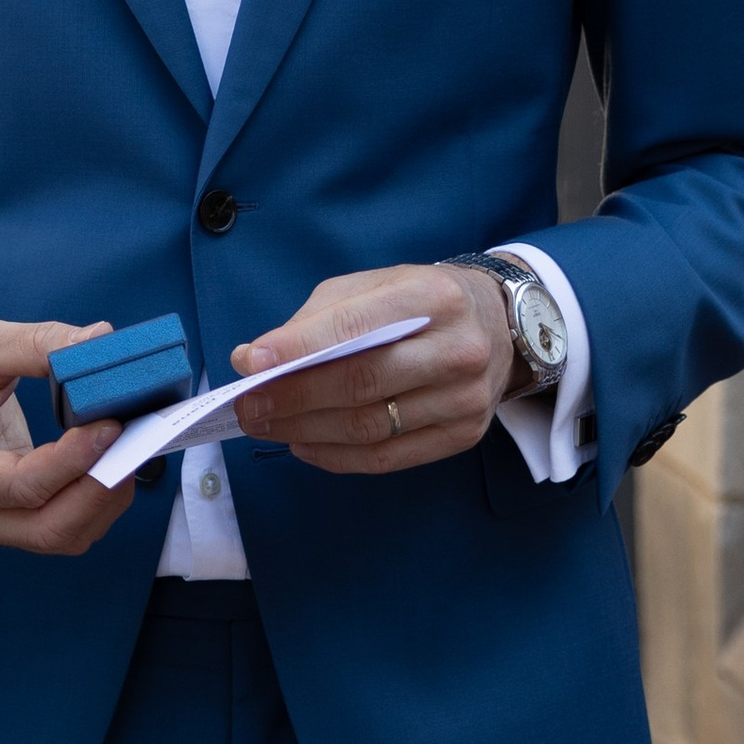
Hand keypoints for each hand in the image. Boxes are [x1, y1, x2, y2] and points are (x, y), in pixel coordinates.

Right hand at [0, 305, 131, 554]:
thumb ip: (39, 344)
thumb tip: (102, 342)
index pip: (22, 484)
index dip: (74, 460)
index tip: (111, 424)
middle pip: (49, 526)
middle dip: (100, 489)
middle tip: (135, 440)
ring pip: (63, 533)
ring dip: (105, 497)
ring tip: (131, 445)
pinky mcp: (11, 515)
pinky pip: (64, 522)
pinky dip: (96, 496)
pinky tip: (113, 456)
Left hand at [229, 265, 512, 471]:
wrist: (497, 325)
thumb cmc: (417, 302)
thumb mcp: (372, 286)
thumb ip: (317, 319)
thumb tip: (256, 359)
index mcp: (433, 297)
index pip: (356, 327)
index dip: (298, 347)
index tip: (249, 362)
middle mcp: (459, 350)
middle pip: (361, 384)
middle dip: (291, 397)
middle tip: (246, 405)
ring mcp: (466, 399)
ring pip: (369, 427)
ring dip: (304, 430)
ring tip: (264, 424)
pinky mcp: (463, 436)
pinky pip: (387, 457)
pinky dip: (335, 456)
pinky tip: (302, 444)